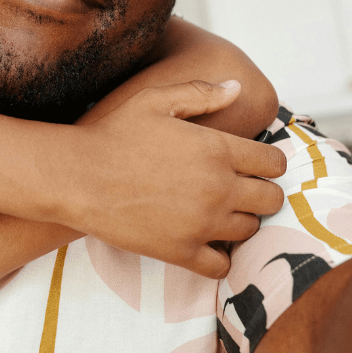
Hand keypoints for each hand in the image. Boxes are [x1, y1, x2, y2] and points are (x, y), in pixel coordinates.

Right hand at [64, 80, 286, 276]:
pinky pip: (222, 266)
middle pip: (272, 199)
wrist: (77, 177)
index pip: (274, 162)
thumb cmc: (113, 134)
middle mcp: (218, 188)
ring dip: (240, 221)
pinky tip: (205, 242)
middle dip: (261, 192)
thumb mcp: (155, 100)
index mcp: (217, 149)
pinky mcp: (182, 251)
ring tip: (218, 212)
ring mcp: (202, 223)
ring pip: (251, 231)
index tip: (253, 163)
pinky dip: (219, 257)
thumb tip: (238, 86)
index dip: (268, 162)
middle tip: (240, 189)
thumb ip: (201, 93)